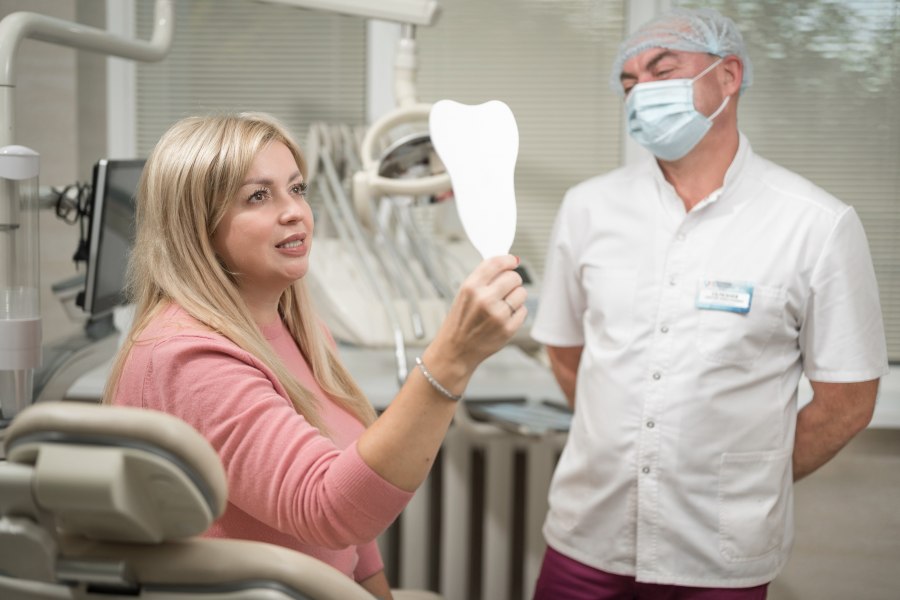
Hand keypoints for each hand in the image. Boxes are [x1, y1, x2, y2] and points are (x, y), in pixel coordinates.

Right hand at [430, 254, 526, 373]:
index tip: (513, 261)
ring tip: (502, 306)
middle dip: (512, 281)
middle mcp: (484, 299)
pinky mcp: (508, 328)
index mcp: (471, 287)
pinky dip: (517, 313)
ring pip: (522, 293)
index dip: (508, 260)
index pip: (496, 263)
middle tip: (505, 289)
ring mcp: (497, 315)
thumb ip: (485, 278)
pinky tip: (503, 318)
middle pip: (514, 277)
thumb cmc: (460, 321)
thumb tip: (511, 261)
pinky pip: (523, 311)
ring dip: (515, 297)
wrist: (456, 350)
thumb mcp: (464, 294)